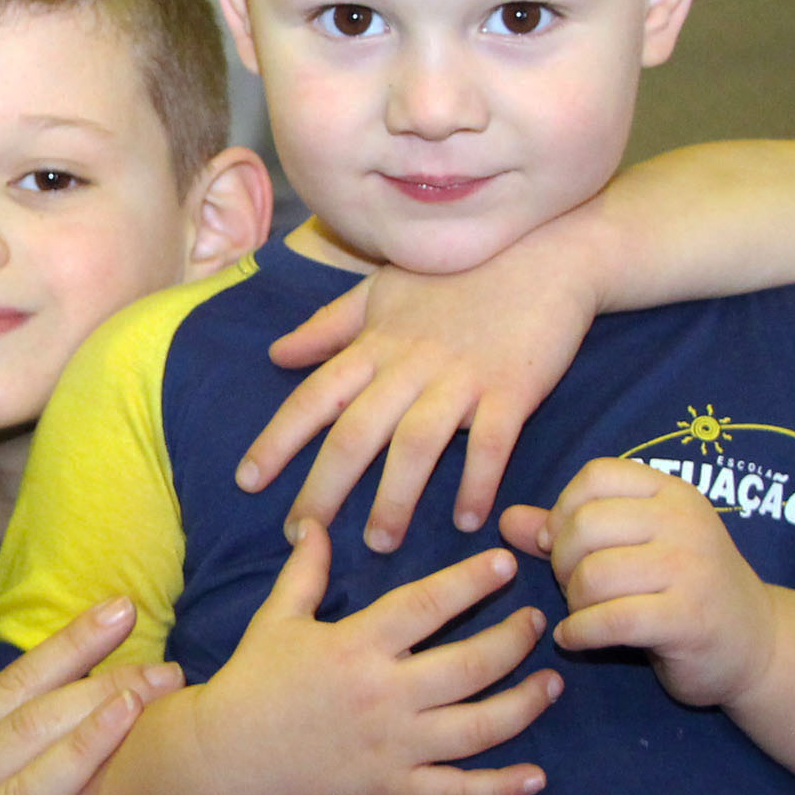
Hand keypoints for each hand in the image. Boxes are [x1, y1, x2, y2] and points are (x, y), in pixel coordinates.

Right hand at [191, 524, 557, 794]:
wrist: (226, 761)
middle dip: (513, 640)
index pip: (427, 605)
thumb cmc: (252, 683)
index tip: (505, 563)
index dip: (470, 581)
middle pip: (470, 665)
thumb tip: (313, 523)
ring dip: (524, 704)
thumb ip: (304, 572)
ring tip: (551, 683)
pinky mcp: (392, 790)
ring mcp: (393, 747)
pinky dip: (500, 789)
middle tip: (536, 622)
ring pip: (478, 728)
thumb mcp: (276, 619)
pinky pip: (457, 792)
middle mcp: (383, 696)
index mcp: (356, 646)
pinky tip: (537, 777)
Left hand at [241, 226, 600, 550]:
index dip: (277, 440)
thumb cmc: (459, 273)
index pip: (314, 397)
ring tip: (380, 543)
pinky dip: (478, 482)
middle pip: (356, 432)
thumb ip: (330, 327)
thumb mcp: (383, 291)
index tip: (247, 481)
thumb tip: (277, 354)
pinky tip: (469, 521)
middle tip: (302, 535)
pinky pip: (492, 443)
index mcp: (375, 344)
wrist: (547, 251)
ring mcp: (462, 377)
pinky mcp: (513, 388)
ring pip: (416, 445)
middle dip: (324, 487)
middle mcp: (410, 364)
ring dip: (395, 498)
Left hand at [501, 458, 776, 709]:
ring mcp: (691, 568)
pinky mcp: (689, 618)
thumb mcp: (634, 548)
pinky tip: (576, 639)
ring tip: (583, 614)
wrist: (759, 646)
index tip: (560, 543)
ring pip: (593, 574)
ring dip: (572, 602)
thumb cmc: (684, 591)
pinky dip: (579, 633)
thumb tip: (505, 520)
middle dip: (562, 562)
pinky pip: (609, 620)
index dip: (564, 509)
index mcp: (672, 493)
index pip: (597, 476)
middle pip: (585, 525)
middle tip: (572, 587)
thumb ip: (569, 530)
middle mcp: (685, 522)